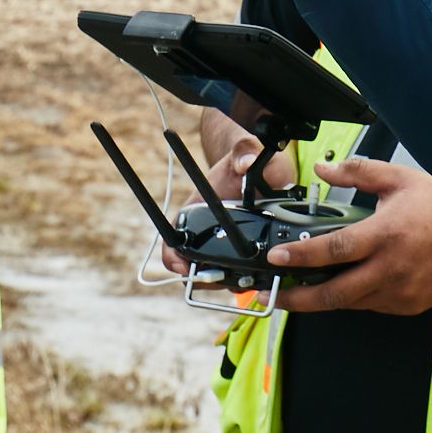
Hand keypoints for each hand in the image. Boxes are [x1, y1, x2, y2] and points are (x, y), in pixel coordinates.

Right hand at [162, 115, 298, 275]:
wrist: (259, 165)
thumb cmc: (245, 158)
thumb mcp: (246, 151)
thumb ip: (244, 151)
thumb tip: (245, 162)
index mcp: (197, 208)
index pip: (172, 236)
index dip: (173, 256)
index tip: (184, 268)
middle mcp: (204, 228)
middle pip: (191, 264)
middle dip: (203, 278)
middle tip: (222, 280)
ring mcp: (222, 241)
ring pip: (213, 272)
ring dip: (223, 281)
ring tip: (241, 280)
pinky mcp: (242, 249)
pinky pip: (234, 271)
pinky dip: (240, 278)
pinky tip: (255, 276)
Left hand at [261, 157, 431, 314]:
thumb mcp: (400, 179)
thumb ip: (357, 173)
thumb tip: (323, 170)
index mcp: (386, 234)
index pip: (334, 250)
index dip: (301, 257)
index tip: (277, 260)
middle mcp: (391, 268)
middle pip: (334, 293)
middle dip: (299, 298)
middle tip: (275, 295)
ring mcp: (400, 291)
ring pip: (351, 303)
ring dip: (324, 298)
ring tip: (302, 290)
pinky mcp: (408, 305)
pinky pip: (371, 305)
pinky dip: (354, 297)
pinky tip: (347, 284)